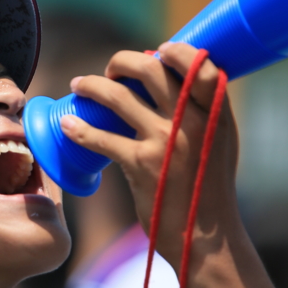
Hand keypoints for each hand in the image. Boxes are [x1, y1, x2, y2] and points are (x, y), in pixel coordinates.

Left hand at [59, 42, 241, 271]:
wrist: (206, 236)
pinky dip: (79, 128)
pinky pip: (101, 138)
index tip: (155, 52)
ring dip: (92, 86)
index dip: (174, 51)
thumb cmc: (208, 185)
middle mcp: (193, 120)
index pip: (197, 62)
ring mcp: (166, 142)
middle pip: (150, 70)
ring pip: (118, 97)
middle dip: (122, 62)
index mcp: (216, 111)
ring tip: (79, 86)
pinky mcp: (141, 165)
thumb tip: (170, 79)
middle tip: (111, 71)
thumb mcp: (219, 140)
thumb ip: (202, 110)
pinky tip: (68, 124)